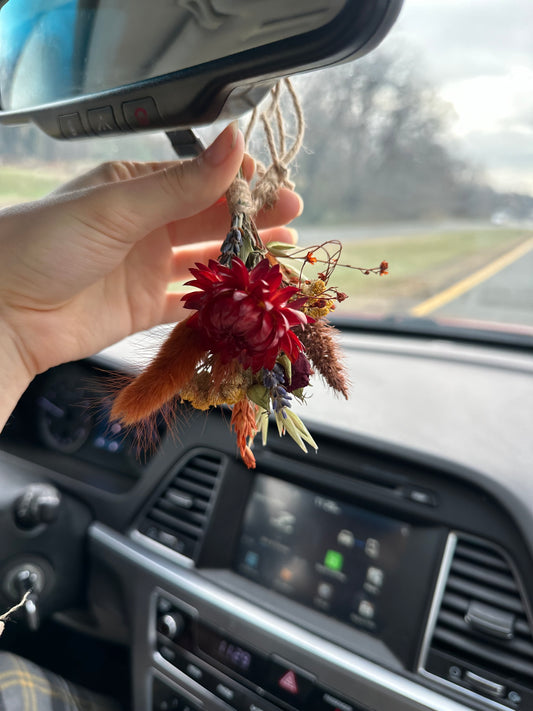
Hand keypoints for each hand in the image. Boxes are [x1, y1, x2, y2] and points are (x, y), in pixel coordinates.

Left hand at [0, 123, 301, 424]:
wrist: (4, 311)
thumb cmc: (47, 243)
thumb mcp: (119, 206)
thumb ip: (183, 183)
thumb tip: (236, 141)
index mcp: (136, 187)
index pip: (200, 178)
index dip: (241, 181)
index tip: (275, 187)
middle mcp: (145, 225)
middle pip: (210, 219)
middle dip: (252, 219)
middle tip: (293, 219)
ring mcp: (147, 268)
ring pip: (207, 260)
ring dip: (243, 258)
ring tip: (283, 256)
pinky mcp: (144, 308)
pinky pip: (191, 302)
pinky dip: (218, 300)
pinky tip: (247, 298)